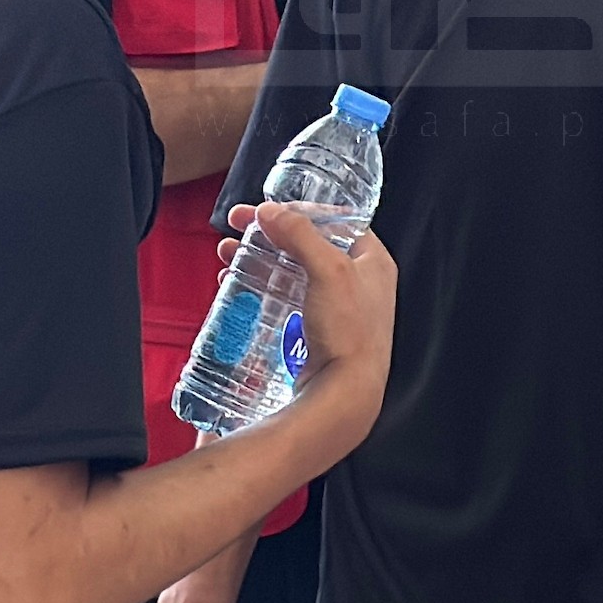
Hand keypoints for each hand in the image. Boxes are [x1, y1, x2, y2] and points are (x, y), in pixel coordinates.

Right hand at [222, 204, 394, 450]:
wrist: (344, 394)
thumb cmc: (350, 334)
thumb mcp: (329, 271)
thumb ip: (301, 235)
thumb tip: (273, 211)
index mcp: (373, 262)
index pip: (337, 220)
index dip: (302, 209)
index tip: (271, 208)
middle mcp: (359, 283)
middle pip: (309, 244)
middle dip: (270, 233)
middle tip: (240, 225)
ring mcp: (337, 308)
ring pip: (292, 271)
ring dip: (259, 257)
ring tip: (229, 252)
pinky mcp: (316, 330)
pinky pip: (285, 298)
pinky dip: (261, 286)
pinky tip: (237, 282)